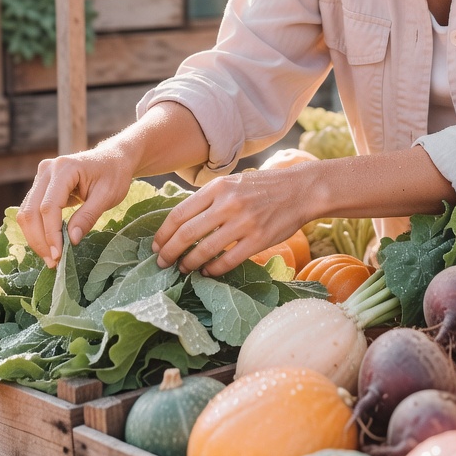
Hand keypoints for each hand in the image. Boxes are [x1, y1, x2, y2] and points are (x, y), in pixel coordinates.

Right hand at [17, 141, 135, 267]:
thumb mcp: (108, 196)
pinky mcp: (41, 185)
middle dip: (40, 240)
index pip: (48, 206)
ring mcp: (41, 176)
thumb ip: (88, 216)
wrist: (113, 158)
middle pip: (31, 211)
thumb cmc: (114, 174)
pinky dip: (38, 230)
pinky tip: (50, 245)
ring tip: (51, 258)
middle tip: (53, 263)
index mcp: (64, 168)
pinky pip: (32, 211)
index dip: (51, 233)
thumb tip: (72, 241)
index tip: (59, 255)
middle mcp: (47, 169)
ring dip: (36, 238)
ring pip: (27, 213)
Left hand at [152, 167, 314, 276]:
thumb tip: (181, 221)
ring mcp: (243, 222)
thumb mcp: (232, 183)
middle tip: (162, 262)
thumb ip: (209, 199)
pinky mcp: (258, 240)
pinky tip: (207, 272)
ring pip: (205, 250)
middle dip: (169, 252)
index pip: (179, 213)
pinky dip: (213, 270)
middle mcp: (227, 203)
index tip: (156, 245)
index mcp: (217, 187)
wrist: (299, 190)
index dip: (163, 233)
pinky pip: (228, 260)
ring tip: (183, 268)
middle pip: (186, 234)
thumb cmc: (262, 187)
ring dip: (189, 263)